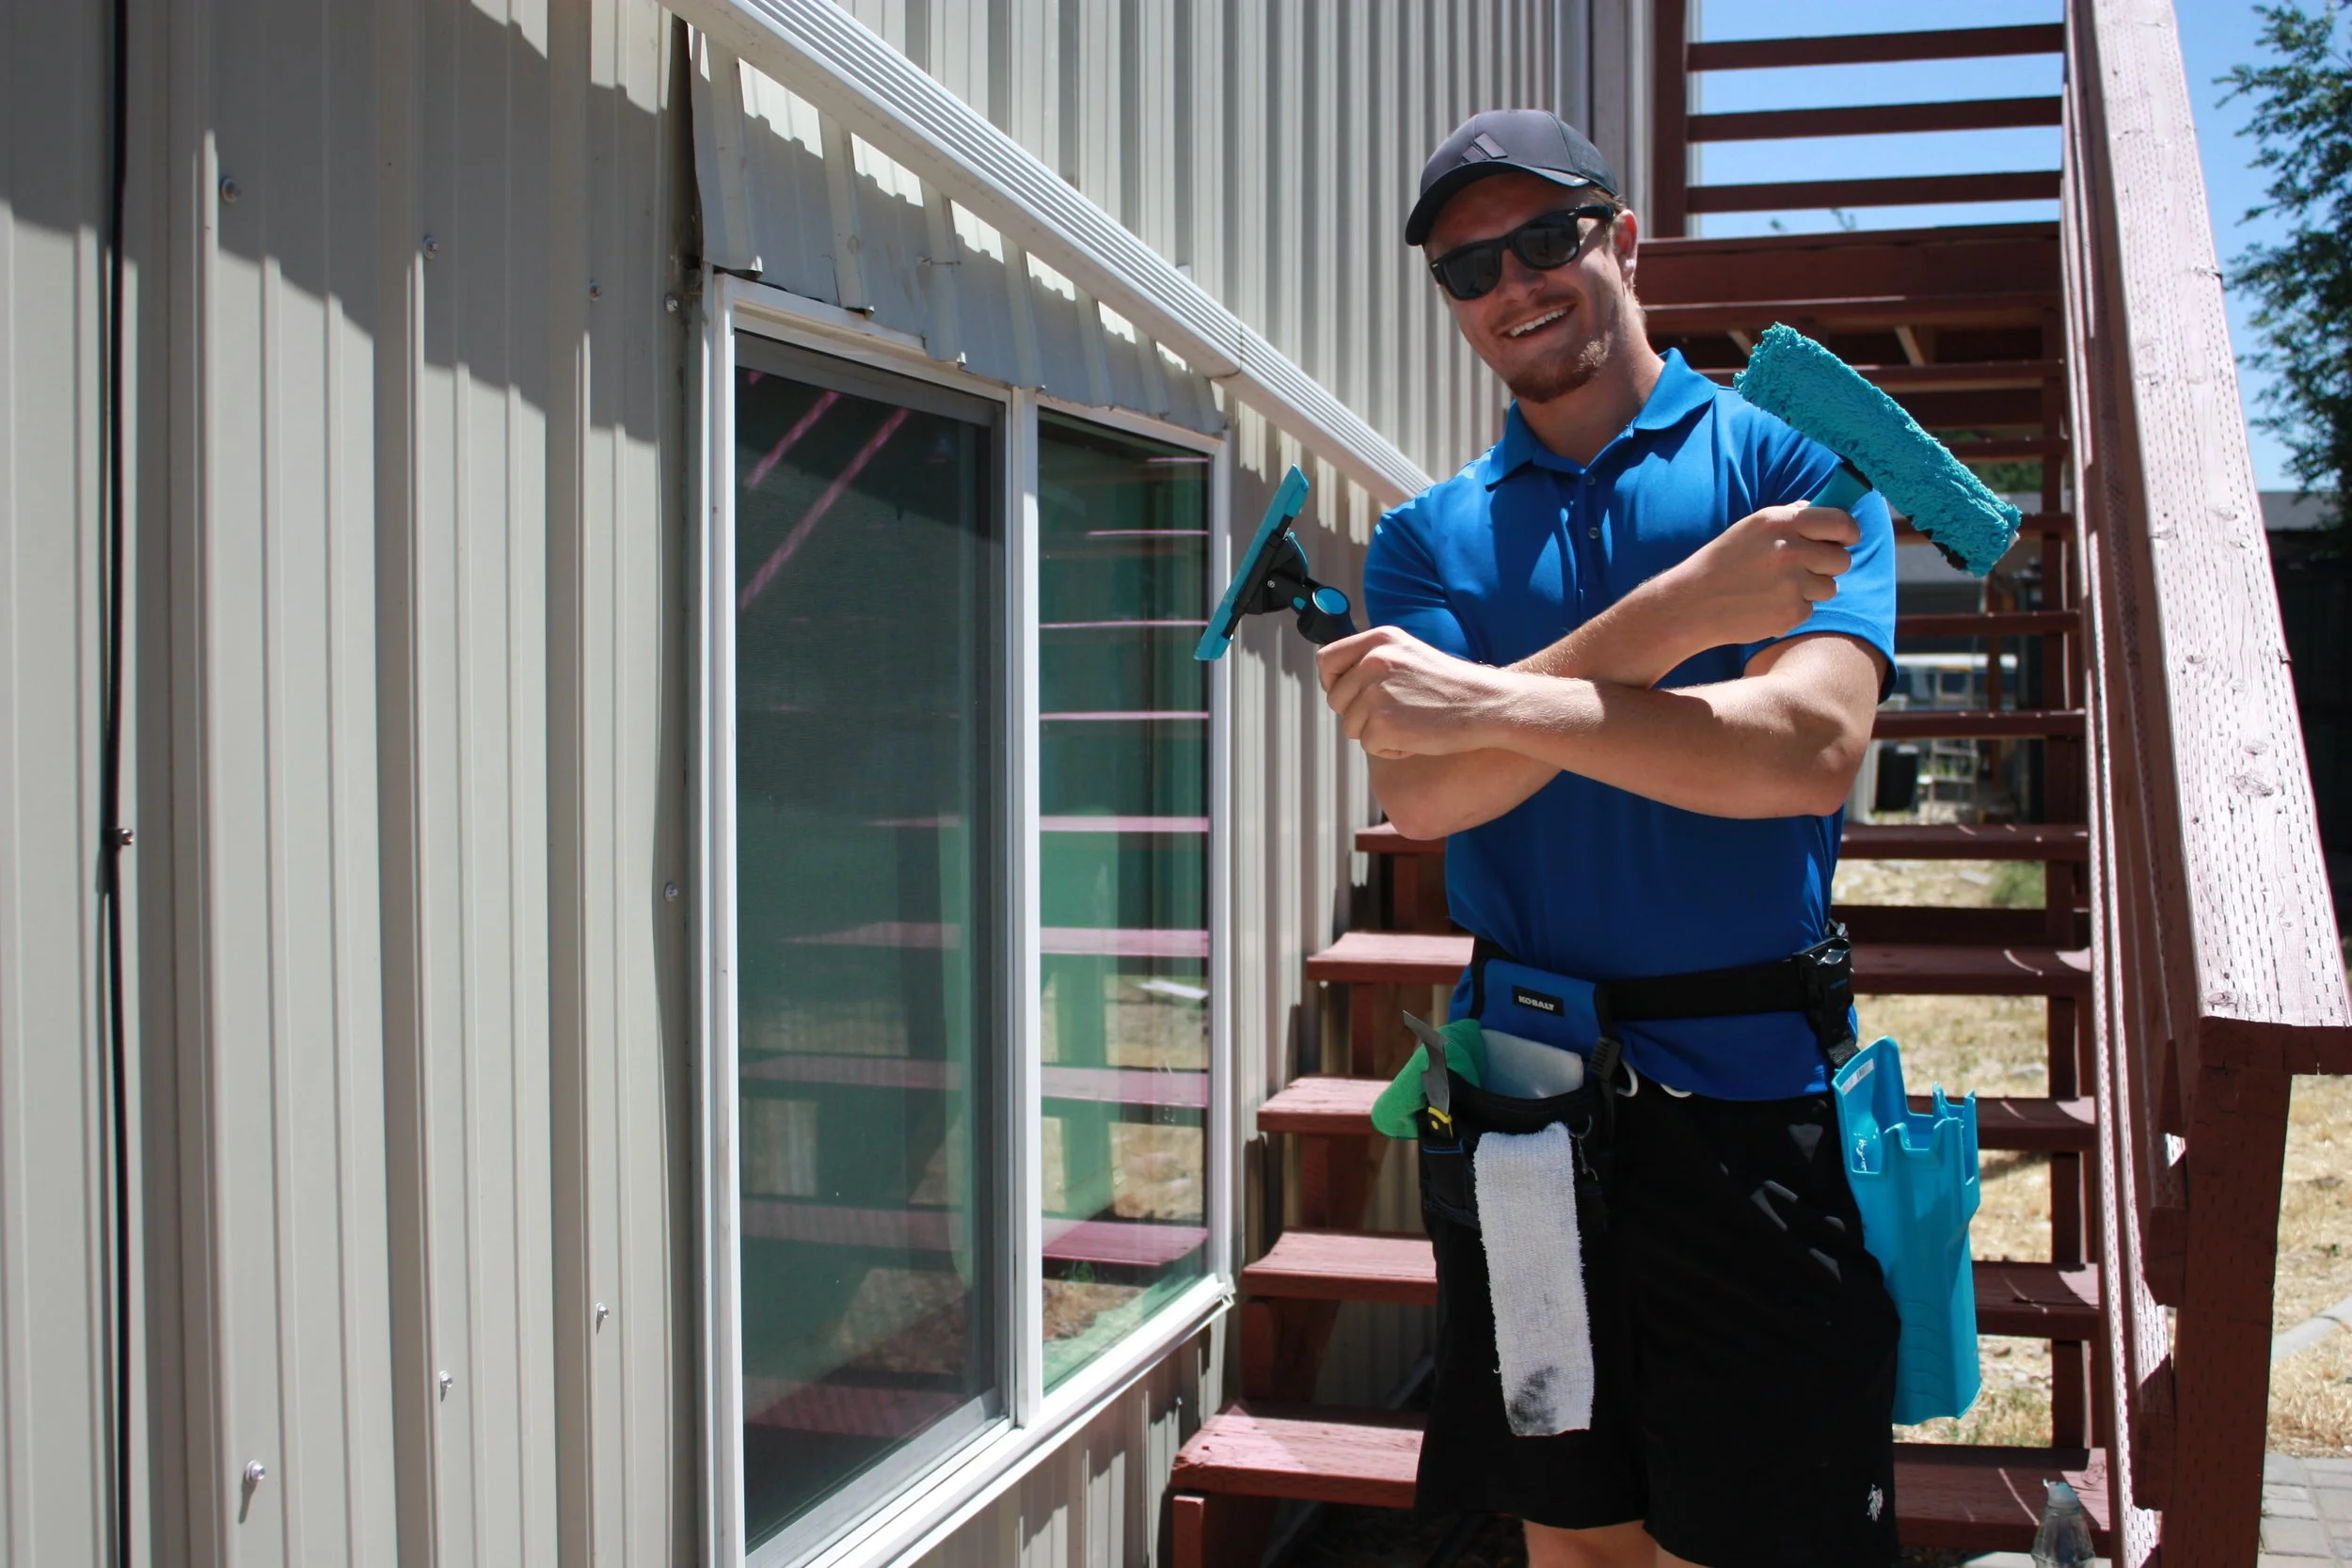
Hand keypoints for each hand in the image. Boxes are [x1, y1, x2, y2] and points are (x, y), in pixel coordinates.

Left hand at [1316, 626, 1516, 757]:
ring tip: (1411, 722)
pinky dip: (1391, 749)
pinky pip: (1370, 746)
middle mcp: (1373, 661)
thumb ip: (1373, 662)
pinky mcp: (1383, 724)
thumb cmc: (1451, 686)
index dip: (1333, 682)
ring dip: (1377, 733)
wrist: (1487, 704)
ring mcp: (1376, 693)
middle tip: (1394, 715)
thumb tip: (1337, 683)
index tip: (1350, 695)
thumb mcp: (1408, 655)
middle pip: (1336, 700)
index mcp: (1378, 640)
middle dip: (1358, 714)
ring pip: (1351, 727)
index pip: (1326, 660)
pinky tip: (1417, 736)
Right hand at [1642, 502, 1857, 649]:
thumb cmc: (1722, 562)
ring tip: (1780, 587)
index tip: (1847, 538)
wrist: (1692, 603)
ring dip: (1812, 588)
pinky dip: (1794, 608)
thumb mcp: (1751, 528)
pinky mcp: (1791, 612)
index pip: (1840, 521)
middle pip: (1842, 558)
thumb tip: (1821, 508)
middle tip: (1807, 567)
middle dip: (1830, 564)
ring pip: (1830, 586)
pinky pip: (1811, 608)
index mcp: (1781, 522)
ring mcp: (1792, 583)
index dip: (1849, 531)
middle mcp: (1790, 550)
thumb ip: (1790, 516)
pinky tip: (1768, 604)